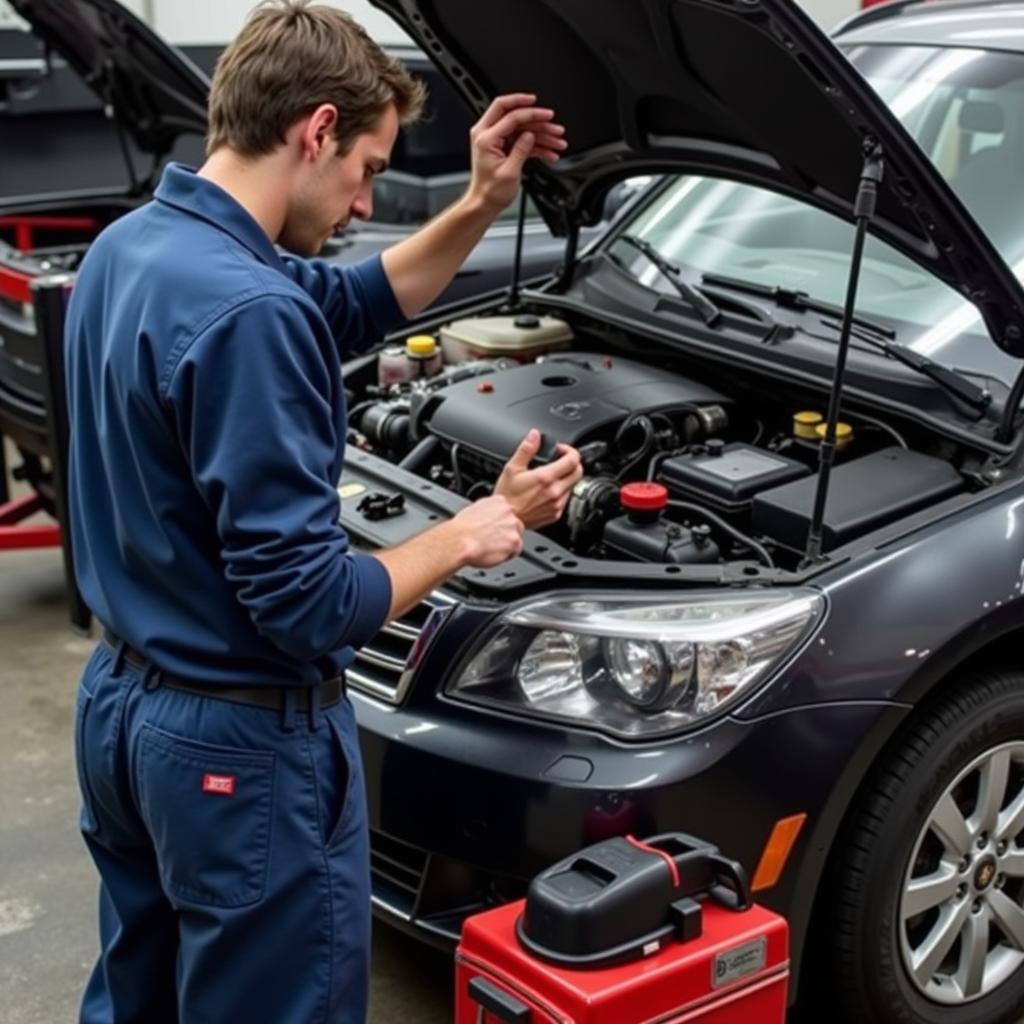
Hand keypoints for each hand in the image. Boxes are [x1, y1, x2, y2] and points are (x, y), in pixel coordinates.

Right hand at [450, 495, 523, 567]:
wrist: (459, 542)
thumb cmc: (461, 530)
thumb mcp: (474, 510)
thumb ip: (489, 511)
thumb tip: (490, 517)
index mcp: (499, 501)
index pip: (508, 513)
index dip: (500, 524)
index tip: (492, 530)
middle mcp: (509, 512)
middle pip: (515, 525)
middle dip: (506, 534)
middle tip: (491, 541)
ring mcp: (513, 527)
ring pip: (516, 538)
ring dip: (506, 545)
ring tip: (489, 548)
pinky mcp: (515, 542)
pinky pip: (515, 552)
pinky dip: (506, 556)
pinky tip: (492, 553)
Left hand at [467, 93, 567, 211]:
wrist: (484, 203)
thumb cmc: (490, 192)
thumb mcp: (509, 172)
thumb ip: (520, 150)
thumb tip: (530, 134)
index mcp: (486, 138)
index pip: (511, 116)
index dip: (531, 113)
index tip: (547, 115)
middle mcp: (488, 135)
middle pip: (513, 113)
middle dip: (534, 115)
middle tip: (551, 119)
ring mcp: (496, 140)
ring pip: (522, 127)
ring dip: (541, 134)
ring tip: (557, 141)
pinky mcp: (504, 147)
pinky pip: (523, 140)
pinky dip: (538, 145)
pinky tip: (550, 152)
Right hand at [494, 429, 583, 529]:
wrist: (505, 518)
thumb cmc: (506, 495)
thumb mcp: (512, 467)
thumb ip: (526, 449)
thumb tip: (534, 435)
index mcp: (546, 477)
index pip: (573, 460)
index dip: (570, 451)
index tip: (561, 450)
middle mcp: (555, 491)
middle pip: (578, 472)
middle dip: (572, 463)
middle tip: (560, 461)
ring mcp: (557, 504)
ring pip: (572, 486)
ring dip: (566, 478)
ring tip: (551, 476)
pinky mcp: (556, 514)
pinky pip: (566, 499)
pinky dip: (561, 492)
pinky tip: (548, 490)